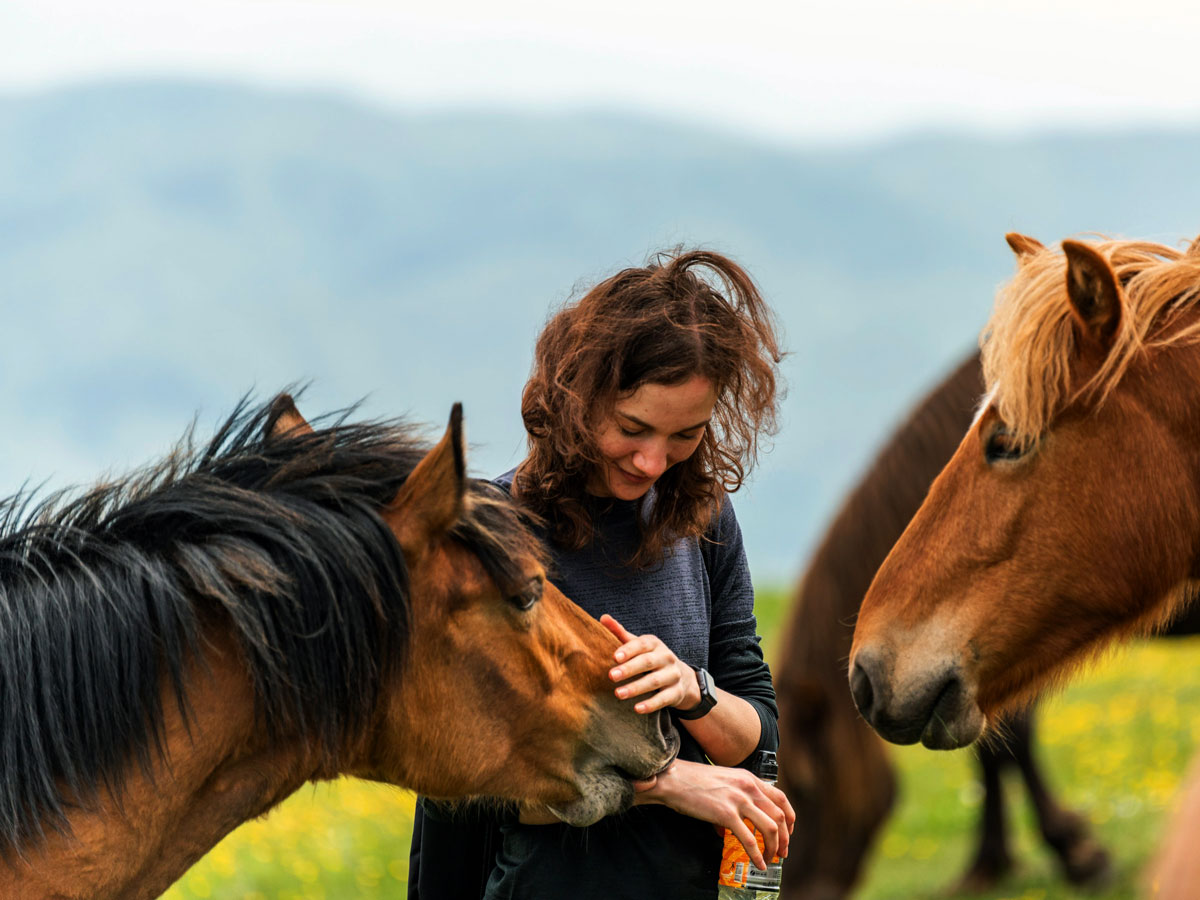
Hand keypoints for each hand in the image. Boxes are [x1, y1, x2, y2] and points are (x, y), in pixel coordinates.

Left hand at [600, 614, 700, 713]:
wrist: (681, 677)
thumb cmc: (650, 658)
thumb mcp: (638, 645)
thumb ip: (620, 633)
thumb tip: (603, 617)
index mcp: (654, 644)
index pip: (642, 644)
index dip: (629, 650)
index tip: (614, 657)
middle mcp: (666, 657)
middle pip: (647, 662)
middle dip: (629, 669)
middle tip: (611, 676)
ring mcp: (673, 675)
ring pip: (655, 681)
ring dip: (636, 688)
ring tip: (618, 694)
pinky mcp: (676, 692)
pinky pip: (663, 699)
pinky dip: (651, 704)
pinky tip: (637, 708)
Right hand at [632, 759, 794, 867]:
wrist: (674, 779)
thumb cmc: (693, 781)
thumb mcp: (724, 781)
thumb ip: (737, 797)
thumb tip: (734, 826)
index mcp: (749, 778)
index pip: (781, 798)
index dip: (789, 818)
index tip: (788, 832)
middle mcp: (748, 787)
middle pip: (780, 816)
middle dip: (785, 838)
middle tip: (782, 852)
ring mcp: (738, 800)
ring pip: (770, 828)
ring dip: (774, 847)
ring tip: (771, 859)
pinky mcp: (725, 814)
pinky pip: (749, 839)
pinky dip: (757, 855)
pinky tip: (758, 864)